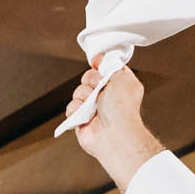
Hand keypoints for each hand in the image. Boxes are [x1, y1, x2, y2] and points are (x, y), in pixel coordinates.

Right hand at [64, 59, 162, 191]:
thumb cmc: (123, 108)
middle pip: (88, 78)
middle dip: (90, 81)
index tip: (97, 62)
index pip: (104, 69)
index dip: (99, 65)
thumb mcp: (123, 76)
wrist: (115, 133)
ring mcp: (93, 109)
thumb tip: (102, 60)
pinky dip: (76, 110)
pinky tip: (84, 114)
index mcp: (118, 85)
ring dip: (83, 96)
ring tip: (93, 105)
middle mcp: (106, 96)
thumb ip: (112, 65)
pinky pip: (71, 108)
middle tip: (98, 88)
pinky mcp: (82, 120)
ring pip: (78, 92)